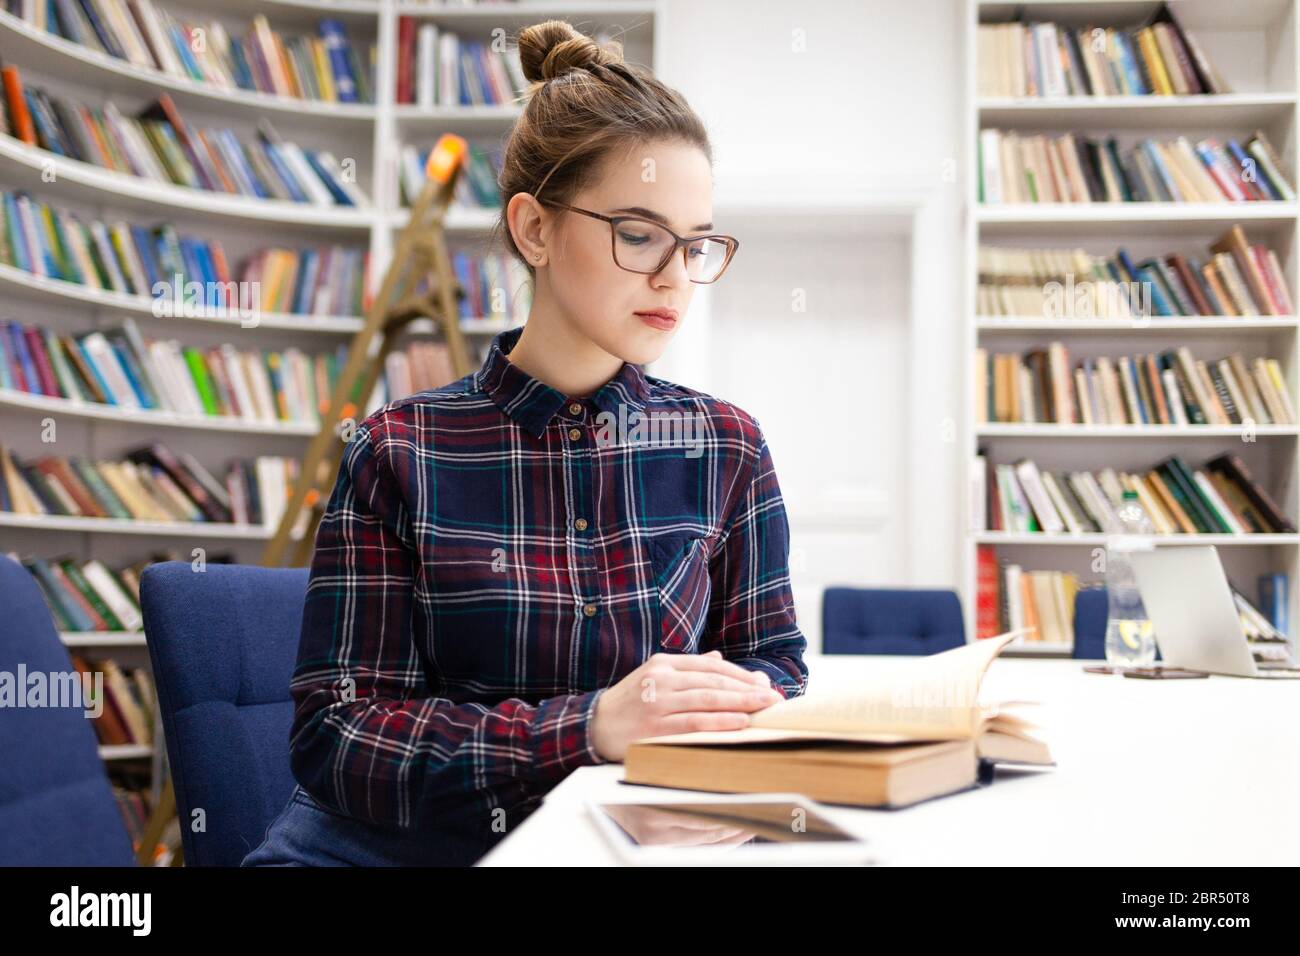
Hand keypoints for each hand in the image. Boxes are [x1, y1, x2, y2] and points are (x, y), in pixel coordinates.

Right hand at [590, 650, 782, 761]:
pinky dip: (721, 722)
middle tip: (773, 697)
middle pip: (713, 681)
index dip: (739, 675)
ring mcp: (658, 703)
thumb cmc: (631, 702)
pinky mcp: (655, 727)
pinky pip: (695, 723)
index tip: (763, 684)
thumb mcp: (656, 676)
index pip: (710, 666)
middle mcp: (662, 679)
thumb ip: (688, 669)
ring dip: (741, 703)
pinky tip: (741, 722)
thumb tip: (719, 659)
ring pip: (708, 700)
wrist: (595, 725)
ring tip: (765, 708)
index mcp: (664, 664)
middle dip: (748, 689)